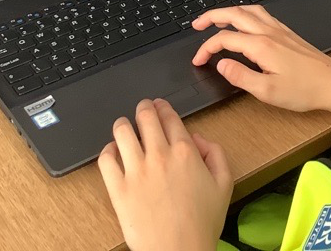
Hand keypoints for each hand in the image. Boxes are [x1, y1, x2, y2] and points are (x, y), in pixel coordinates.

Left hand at [98, 99, 230, 250]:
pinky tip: (113, 151)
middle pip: (145, 117)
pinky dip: (108, 150)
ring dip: (123, 124)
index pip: (170, 118)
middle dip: (144, 108)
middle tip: (143, 108)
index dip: (163, 107)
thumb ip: (216, 154)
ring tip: (124, 126)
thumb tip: (199, 139)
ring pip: (122, 131)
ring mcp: (136, 170)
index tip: (160, 106)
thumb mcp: (224, 185)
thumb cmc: (201, 224)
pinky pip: (106, 158)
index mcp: (185, 152)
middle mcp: (159, 155)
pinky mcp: (118, 188)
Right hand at [192, 5, 330, 127]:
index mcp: (261, 46)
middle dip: (211, 16)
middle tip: (196, 24)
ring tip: (216, 19)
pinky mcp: (287, 33)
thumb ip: (240, 77)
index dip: (206, 48)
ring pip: (248, 10)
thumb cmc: (304, 90)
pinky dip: (245, 12)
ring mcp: (279, 30)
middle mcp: (269, 32)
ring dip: (228, 11)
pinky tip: (245, 21)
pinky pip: (261, 14)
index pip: (224, 39)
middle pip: (234, 14)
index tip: (198, 61)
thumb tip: (220, 65)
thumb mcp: (268, 91)